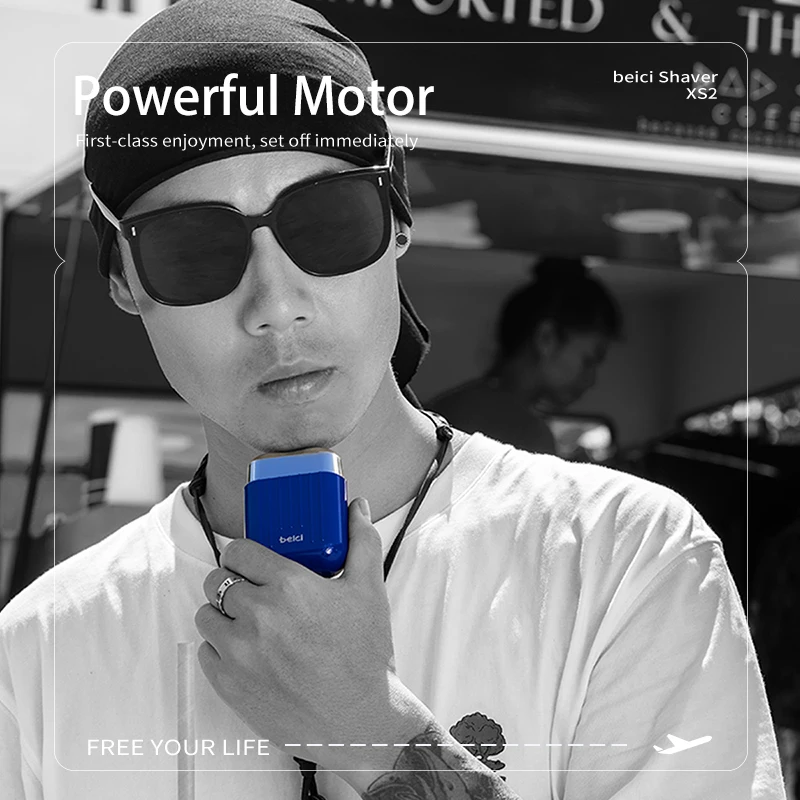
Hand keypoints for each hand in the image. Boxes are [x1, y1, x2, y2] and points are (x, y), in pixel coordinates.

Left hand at [195, 498, 425, 773]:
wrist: (360, 721)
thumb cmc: (366, 654)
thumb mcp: (371, 590)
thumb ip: (362, 540)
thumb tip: (357, 505)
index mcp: (289, 585)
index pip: (238, 551)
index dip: (243, 554)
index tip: (251, 562)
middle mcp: (259, 615)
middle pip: (217, 580)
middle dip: (232, 581)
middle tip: (251, 592)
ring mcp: (240, 652)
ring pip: (206, 615)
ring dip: (221, 614)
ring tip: (246, 622)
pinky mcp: (230, 685)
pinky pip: (205, 652)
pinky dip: (219, 648)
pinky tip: (244, 651)